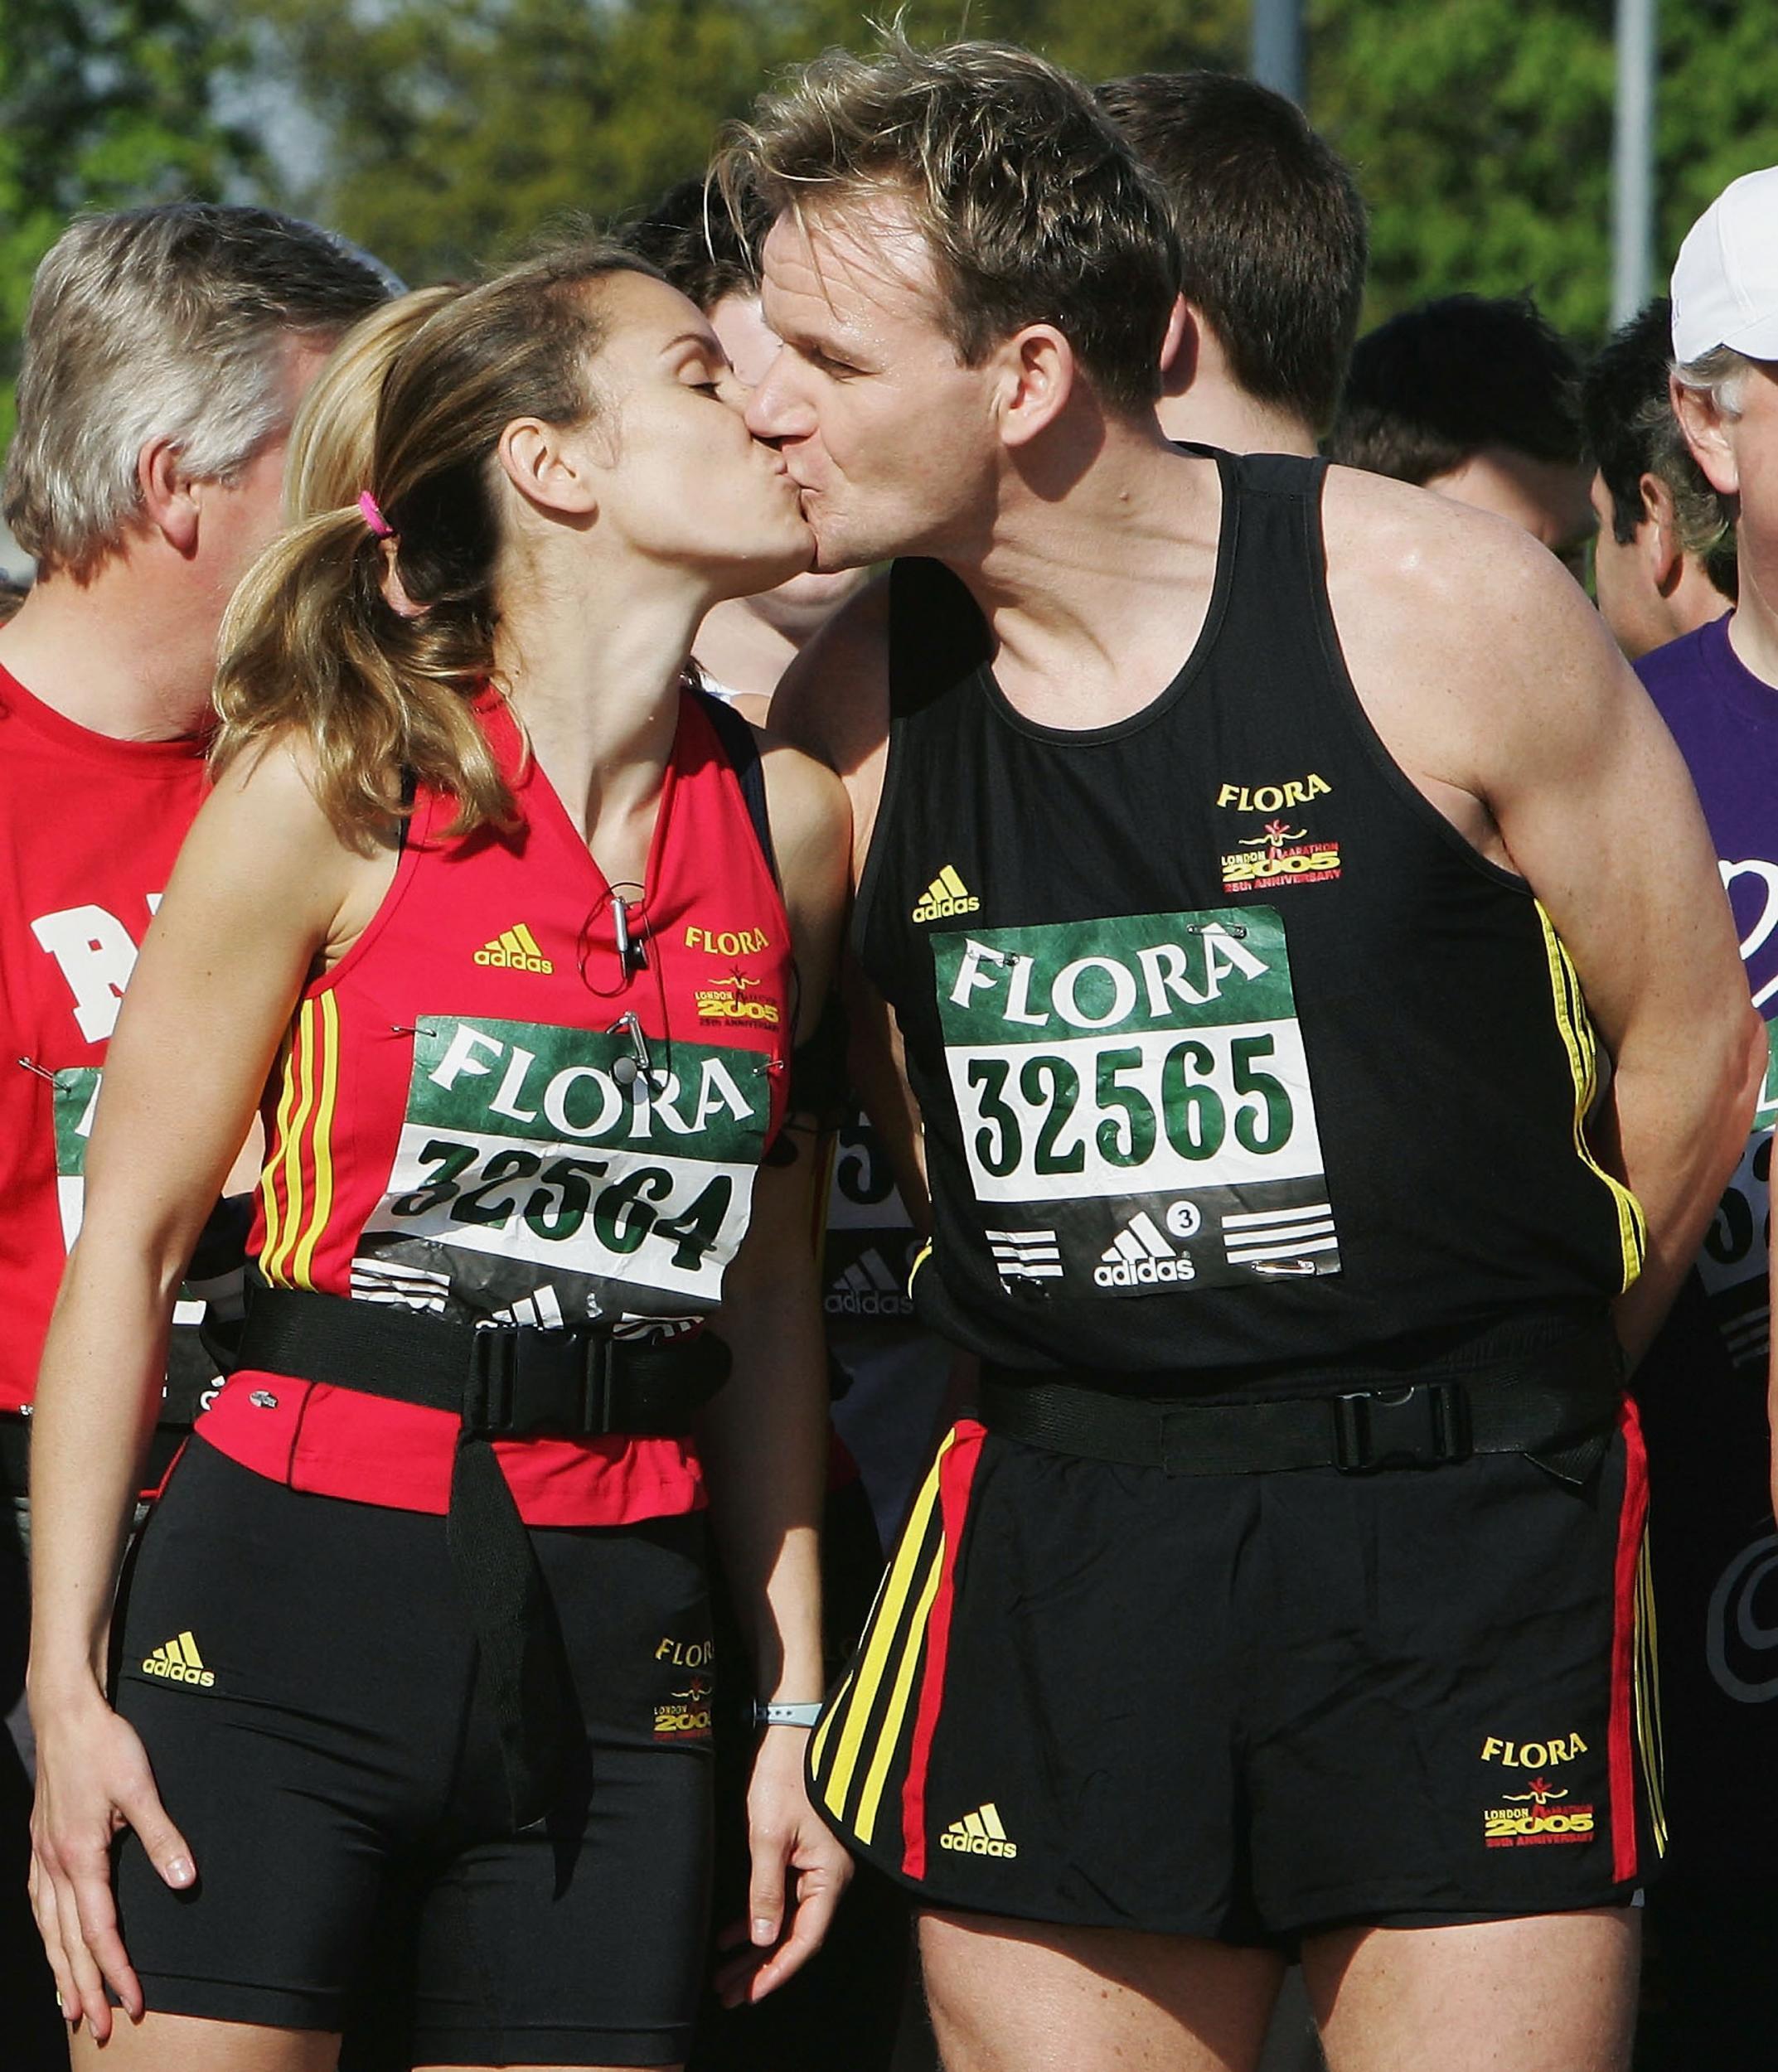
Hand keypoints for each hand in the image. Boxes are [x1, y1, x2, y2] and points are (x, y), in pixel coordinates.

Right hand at [28, 1686, 195, 2041]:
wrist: (66, 1715)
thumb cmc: (105, 1747)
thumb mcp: (140, 1789)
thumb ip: (163, 1837)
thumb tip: (186, 1881)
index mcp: (80, 1859)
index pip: (99, 1932)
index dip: (116, 1971)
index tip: (134, 2002)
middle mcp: (55, 1866)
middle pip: (67, 1943)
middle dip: (83, 1989)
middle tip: (96, 2029)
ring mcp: (43, 1857)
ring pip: (48, 1930)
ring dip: (60, 1970)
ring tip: (70, 2006)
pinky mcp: (41, 1845)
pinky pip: (40, 1906)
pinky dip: (47, 1936)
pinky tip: (52, 1945)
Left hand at [715, 1724, 853, 2005]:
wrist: (790, 1732)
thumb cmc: (783, 1778)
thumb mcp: (768, 1835)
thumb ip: (766, 1889)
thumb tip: (764, 1941)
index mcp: (829, 1876)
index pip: (805, 1939)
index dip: (777, 1970)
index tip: (750, 1994)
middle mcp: (827, 1878)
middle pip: (795, 1935)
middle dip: (760, 1968)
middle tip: (728, 1994)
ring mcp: (815, 1868)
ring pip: (785, 1920)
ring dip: (755, 1948)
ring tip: (724, 1974)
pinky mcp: (801, 1855)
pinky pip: (781, 1899)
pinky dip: (757, 1918)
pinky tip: (731, 1937)